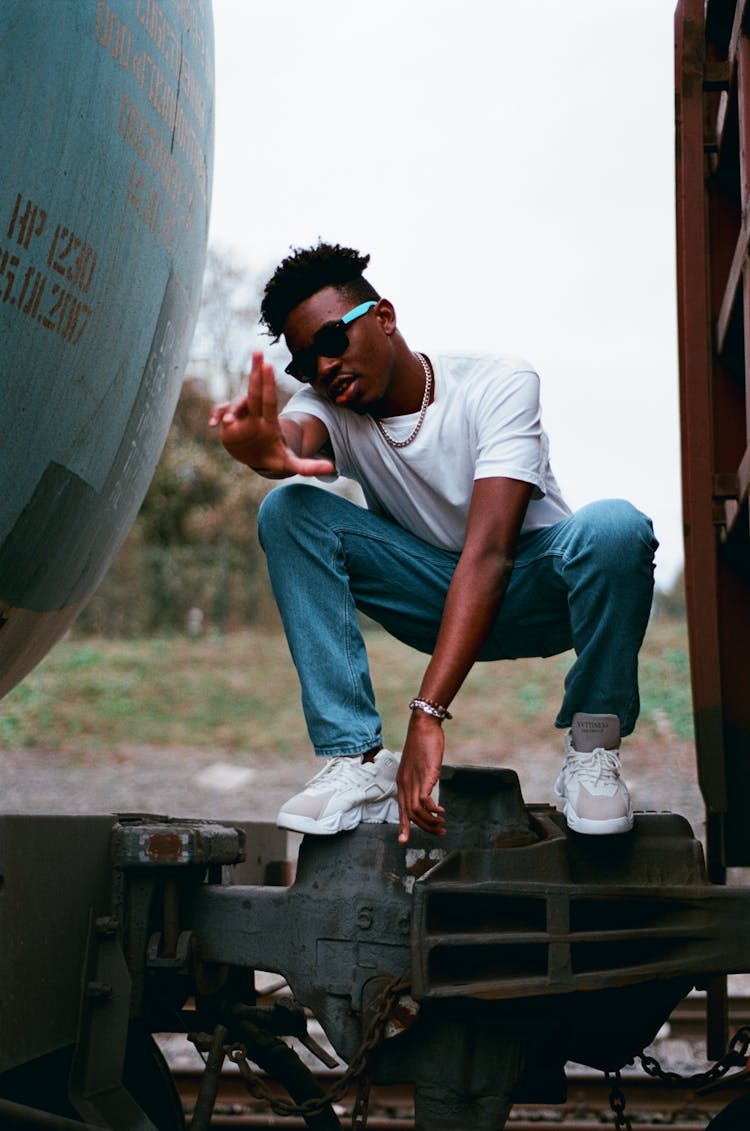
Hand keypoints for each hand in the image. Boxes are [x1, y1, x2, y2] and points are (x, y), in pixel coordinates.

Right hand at [208, 352, 333, 476]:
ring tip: (228, 423)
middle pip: (255, 391)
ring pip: (235, 404)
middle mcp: (256, 416)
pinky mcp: (229, 424)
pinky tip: (213, 425)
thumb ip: (308, 467)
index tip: (268, 366)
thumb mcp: (291, 464)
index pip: (270, 400)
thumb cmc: (275, 457)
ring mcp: (242, 418)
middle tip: (258, 352)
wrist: (259, 459)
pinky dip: (216, 415)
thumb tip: (331, 468)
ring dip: (231, 410)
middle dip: (256, 372)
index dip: (268, 384)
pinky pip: (220, 413)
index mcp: (270, 423)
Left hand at [397, 711, 446, 843]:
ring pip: (417, 811)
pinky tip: (442, 811)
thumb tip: (426, 789)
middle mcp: (404, 784)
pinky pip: (425, 801)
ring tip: (442, 824)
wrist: (423, 727)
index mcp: (402, 782)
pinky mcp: (425, 776)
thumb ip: (419, 779)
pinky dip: (433, 809)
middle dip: (424, 828)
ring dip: (430, 822)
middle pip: (410, 814)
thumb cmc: (422, 744)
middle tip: (439, 832)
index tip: (403, 841)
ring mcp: (413, 781)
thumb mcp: (417, 765)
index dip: (403, 826)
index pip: (401, 809)